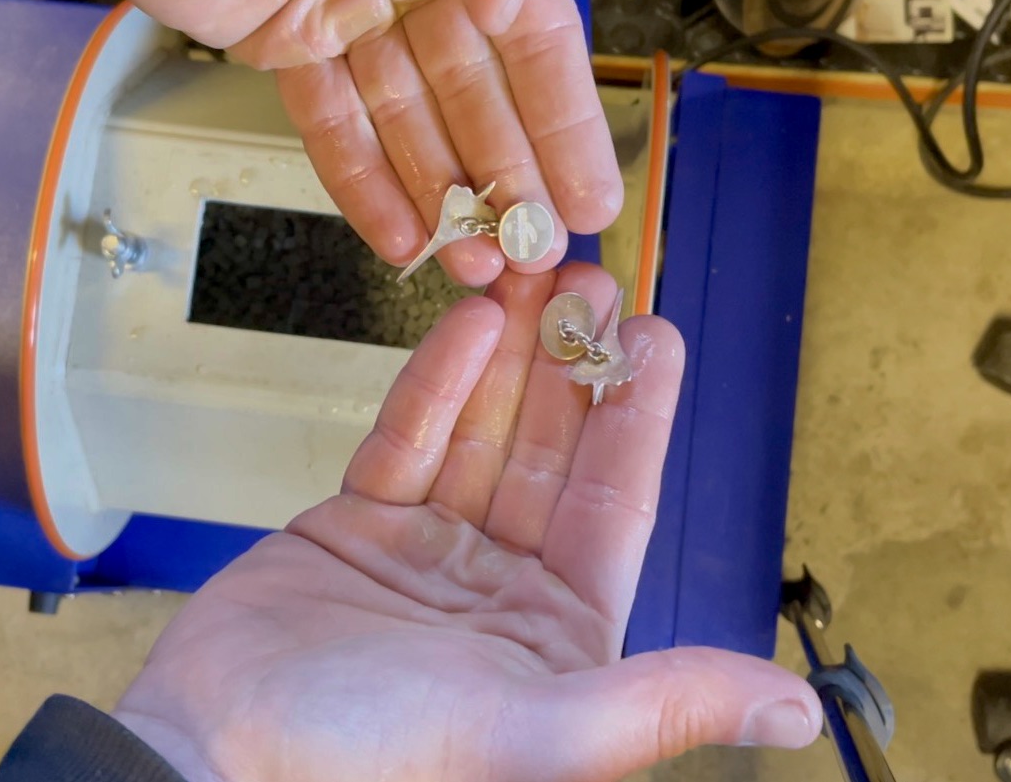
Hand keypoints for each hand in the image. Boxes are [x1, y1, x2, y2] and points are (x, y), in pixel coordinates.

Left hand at [107, 0, 621, 285]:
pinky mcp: (285, 40)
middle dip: (509, 175)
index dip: (564, 118)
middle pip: (479, 91)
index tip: (588, 191)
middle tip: (532, 245)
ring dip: (447, 193)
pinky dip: (368, 183)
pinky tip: (403, 233)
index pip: (536, 32)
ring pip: (413, 120)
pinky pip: (336, 124)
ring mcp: (349, 4)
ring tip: (475, 256)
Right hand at [113, 266, 820, 781]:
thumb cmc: (370, 770)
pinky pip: (406, 440)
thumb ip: (666, 701)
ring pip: (480, 434)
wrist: (216, 761)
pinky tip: (468, 327)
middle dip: (572, 368)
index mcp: (559, 640)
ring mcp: (425, 556)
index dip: (637, 419)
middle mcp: (499, 592)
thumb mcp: (542, 734)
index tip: (657, 338)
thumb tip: (794, 712)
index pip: (614, 506)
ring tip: (532, 278)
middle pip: (548, 455)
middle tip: (590, 284)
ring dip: (510, 358)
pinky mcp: (353, 530)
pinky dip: (435, 384)